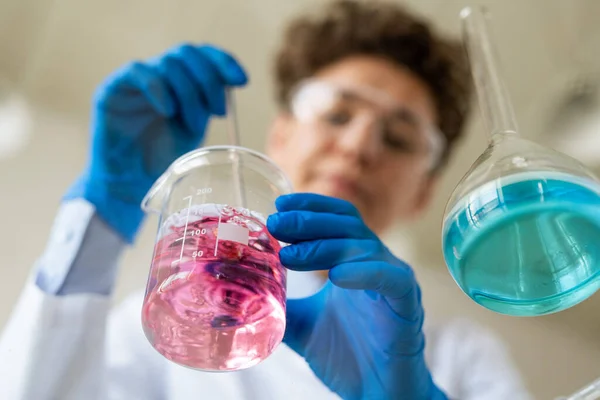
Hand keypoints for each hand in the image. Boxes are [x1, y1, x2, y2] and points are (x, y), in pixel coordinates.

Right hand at [65, 43, 247, 241]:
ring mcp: (135, 80)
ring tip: (193, 126)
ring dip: (189, 94)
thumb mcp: (196, 127)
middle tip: (219, 112)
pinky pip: (139, 72)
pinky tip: (169, 111)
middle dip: (210, 81)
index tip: (242, 81)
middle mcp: (158, 74)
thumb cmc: (163, 159)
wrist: (131, 184)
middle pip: (188, 54)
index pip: (202, 54)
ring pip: (169, 64)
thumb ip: (209, 102)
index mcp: (179, 80)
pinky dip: (159, 88)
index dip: (223, 61)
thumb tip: (237, 80)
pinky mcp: (112, 89)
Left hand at [267, 193, 446, 399]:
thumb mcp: (301, 324)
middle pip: (346, 225)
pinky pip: (390, 278)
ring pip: (363, 246)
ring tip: (289, 256)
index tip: (278, 207)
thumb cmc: (346, 356)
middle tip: (275, 224)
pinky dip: (364, 272)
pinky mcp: (407, 303)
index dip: (310, 206)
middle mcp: (375, 263)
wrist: (376, 394)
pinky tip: (336, 276)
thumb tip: (241, 292)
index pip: (336, 218)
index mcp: (354, 261)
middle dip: (308, 221)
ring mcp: (392, 280)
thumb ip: (279, 303)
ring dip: (324, 246)